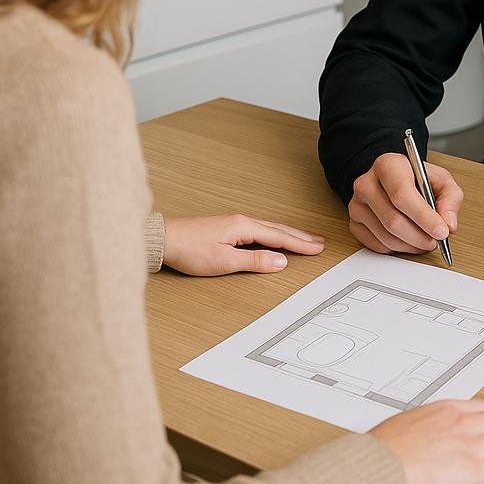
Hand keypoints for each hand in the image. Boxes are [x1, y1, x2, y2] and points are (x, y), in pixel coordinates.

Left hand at [162, 214, 323, 275]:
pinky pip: (259, 229)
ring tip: (304, 239)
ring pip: (269, 228)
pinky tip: (275, 238)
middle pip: (278, 229)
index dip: (300, 244)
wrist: (163, 239)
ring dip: (289, 234)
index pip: (279, 236)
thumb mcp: (224, 262)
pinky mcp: (227, 227)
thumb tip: (281, 262)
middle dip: (300, 236)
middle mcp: (242, 221)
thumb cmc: (189, 249)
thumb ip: (254, 262)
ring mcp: (235, 223)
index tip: (317, 249)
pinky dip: (274, 234)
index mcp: (244, 227)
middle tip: (319, 242)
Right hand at [348, 152, 462, 254]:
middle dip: (420, 236)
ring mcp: (357, 205)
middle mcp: (366, 183)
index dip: (424, 216)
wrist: (392, 180)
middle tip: (436, 241)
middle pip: (393, 219)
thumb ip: (450, 198)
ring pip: (386, 236)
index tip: (441, 231)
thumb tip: (448, 224)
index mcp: (388, 165)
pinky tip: (409, 241)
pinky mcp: (354, 224)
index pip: (402, 194)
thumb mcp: (440, 179)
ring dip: (411, 245)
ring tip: (425, 241)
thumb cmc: (415, 179)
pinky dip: (398, 249)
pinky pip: (377, 246)